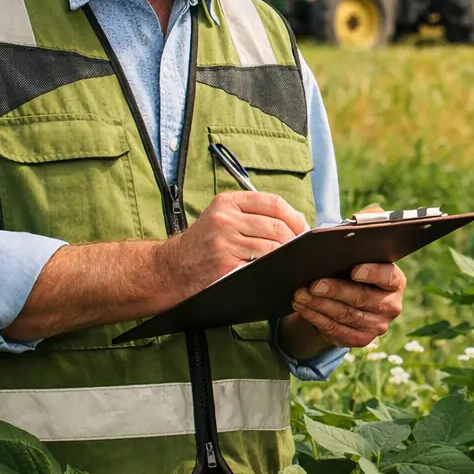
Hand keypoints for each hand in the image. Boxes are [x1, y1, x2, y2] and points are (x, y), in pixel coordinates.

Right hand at [157, 191, 308, 299]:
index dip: (294, 216)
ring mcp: (224, 240)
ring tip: (290, 260)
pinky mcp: (225, 262)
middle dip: (295, 239)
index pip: (273, 203)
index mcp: (228, 202)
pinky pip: (260, 264)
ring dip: (286, 256)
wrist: (169, 269)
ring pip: (272, 246)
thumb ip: (251, 215)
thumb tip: (295, 222)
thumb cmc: (201, 245)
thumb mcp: (220, 218)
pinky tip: (275, 270)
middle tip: (301, 249)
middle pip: (276, 226)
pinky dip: (272, 268)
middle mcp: (225, 217)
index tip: (304, 228)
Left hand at [288, 263, 406, 348]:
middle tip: (314, 284)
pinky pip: (336, 329)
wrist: (350, 305)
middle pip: (363, 297)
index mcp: (395, 282)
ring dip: (319, 304)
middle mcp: (391, 305)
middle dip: (335, 290)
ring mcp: (378, 325)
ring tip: (300, 295)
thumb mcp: (358, 264)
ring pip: (346, 314)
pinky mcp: (362, 339)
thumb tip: (329, 250)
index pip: (389, 276)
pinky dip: (316, 318)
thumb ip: (352, 257)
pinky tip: (302, 308)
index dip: (372, 273)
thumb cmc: (352, 276)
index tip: (354, 270)